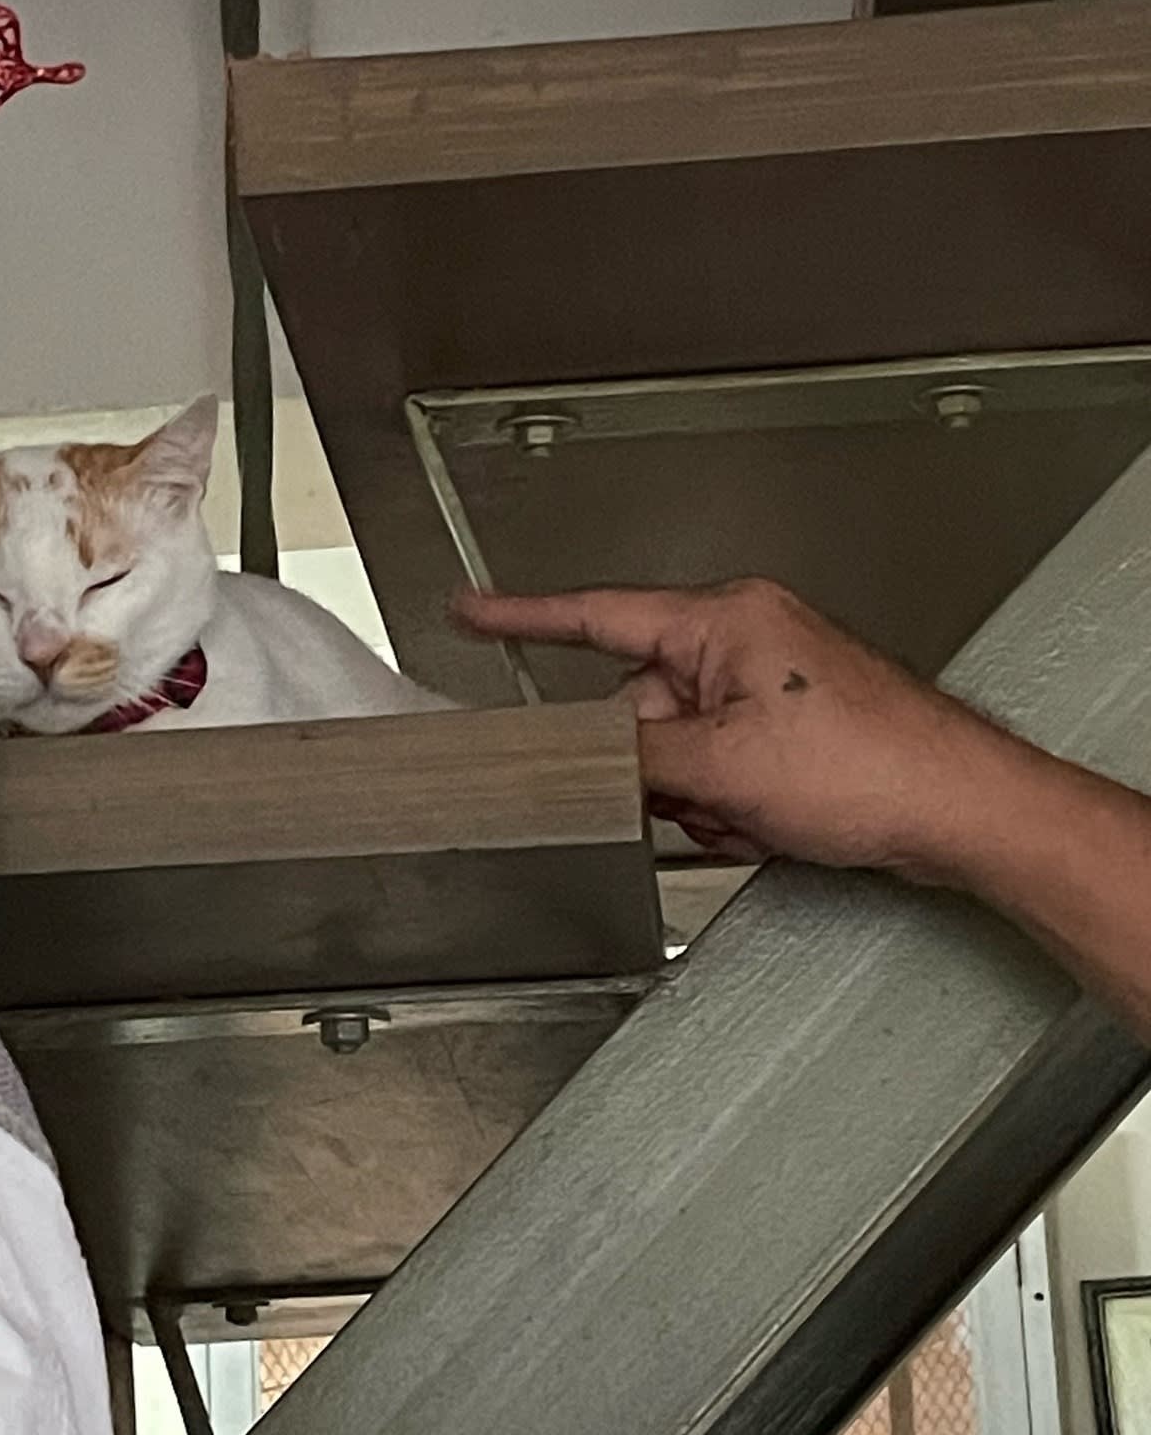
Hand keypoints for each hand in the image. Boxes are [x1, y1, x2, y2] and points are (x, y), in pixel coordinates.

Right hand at [456, 579, 1020, 881]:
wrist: (960, 810)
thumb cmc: (875, 768)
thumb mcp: (721, 767)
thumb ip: (632, 758)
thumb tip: (585, 760)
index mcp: (725, 622)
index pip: (598, 616)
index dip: (524, 618)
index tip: (474, 611)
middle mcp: (748, 640)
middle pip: (640, 708)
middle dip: (657, 769)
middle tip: (702, 796)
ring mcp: (773, 685)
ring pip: (680, 751)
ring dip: (700, 797)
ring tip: (759, 812)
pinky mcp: (793, 728)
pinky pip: (722, 768)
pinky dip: (733, 804)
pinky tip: (774, 823)